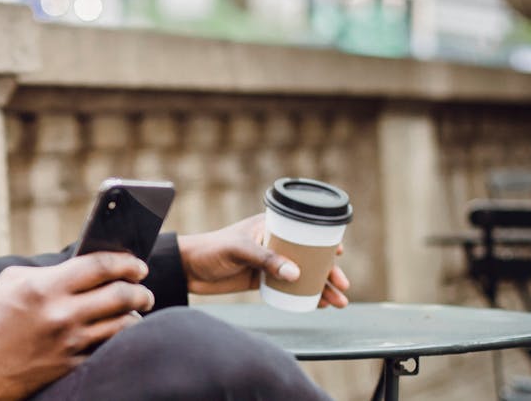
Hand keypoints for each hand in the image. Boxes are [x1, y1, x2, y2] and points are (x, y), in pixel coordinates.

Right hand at [0, 253, 154, 400]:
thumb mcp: (11, 282)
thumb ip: (48, 271)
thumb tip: (82, 266)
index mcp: (45, 287)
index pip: (100, 266)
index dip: (125, 262)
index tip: (136, 264)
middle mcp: (62, 315)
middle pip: (121, 295)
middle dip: (140, 289)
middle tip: (143, 287)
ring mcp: (69, 344)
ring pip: (123, 325)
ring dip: (135, 314)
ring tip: (137, 309)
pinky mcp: (71, 367)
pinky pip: (108, 349)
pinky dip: (118, 339)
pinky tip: (118, 332)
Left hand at [177, 214, 350, 307]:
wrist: (187, 269)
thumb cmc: (210, 250)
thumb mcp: (239, 250)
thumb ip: (266, 260)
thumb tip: (297, 274)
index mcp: (269, 226)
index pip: (303, 232)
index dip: (324, 242)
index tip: (339, 253)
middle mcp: (273, 243)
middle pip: (309, 257)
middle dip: (329, 272)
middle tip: (343, 287)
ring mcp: (269, 262)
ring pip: (302, 275)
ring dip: (321, 288)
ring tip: (338, 303)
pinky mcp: (262, 280)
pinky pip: (289, 288)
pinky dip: (305, 296)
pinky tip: (319, 305)